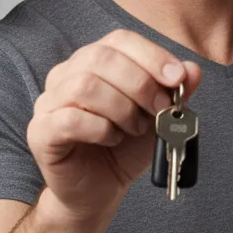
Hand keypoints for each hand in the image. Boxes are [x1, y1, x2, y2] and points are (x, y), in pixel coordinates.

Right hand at [27, 30, 202, 223]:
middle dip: (140, 83)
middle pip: (100, 57)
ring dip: (121, 108)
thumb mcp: (159, 119)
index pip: (120, 40)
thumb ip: (175, 92)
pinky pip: (69, 119)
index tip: (178, 78)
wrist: (100, 192)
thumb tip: (192, 70)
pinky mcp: (40, 132)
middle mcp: (66, 75)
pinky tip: (111, 140)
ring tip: (134, 129)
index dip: (152, 55)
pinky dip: (100, 129)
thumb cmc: (124, 150)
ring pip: (84, 85)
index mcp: (94, 62)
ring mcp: (48, 102)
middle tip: (159, 110)